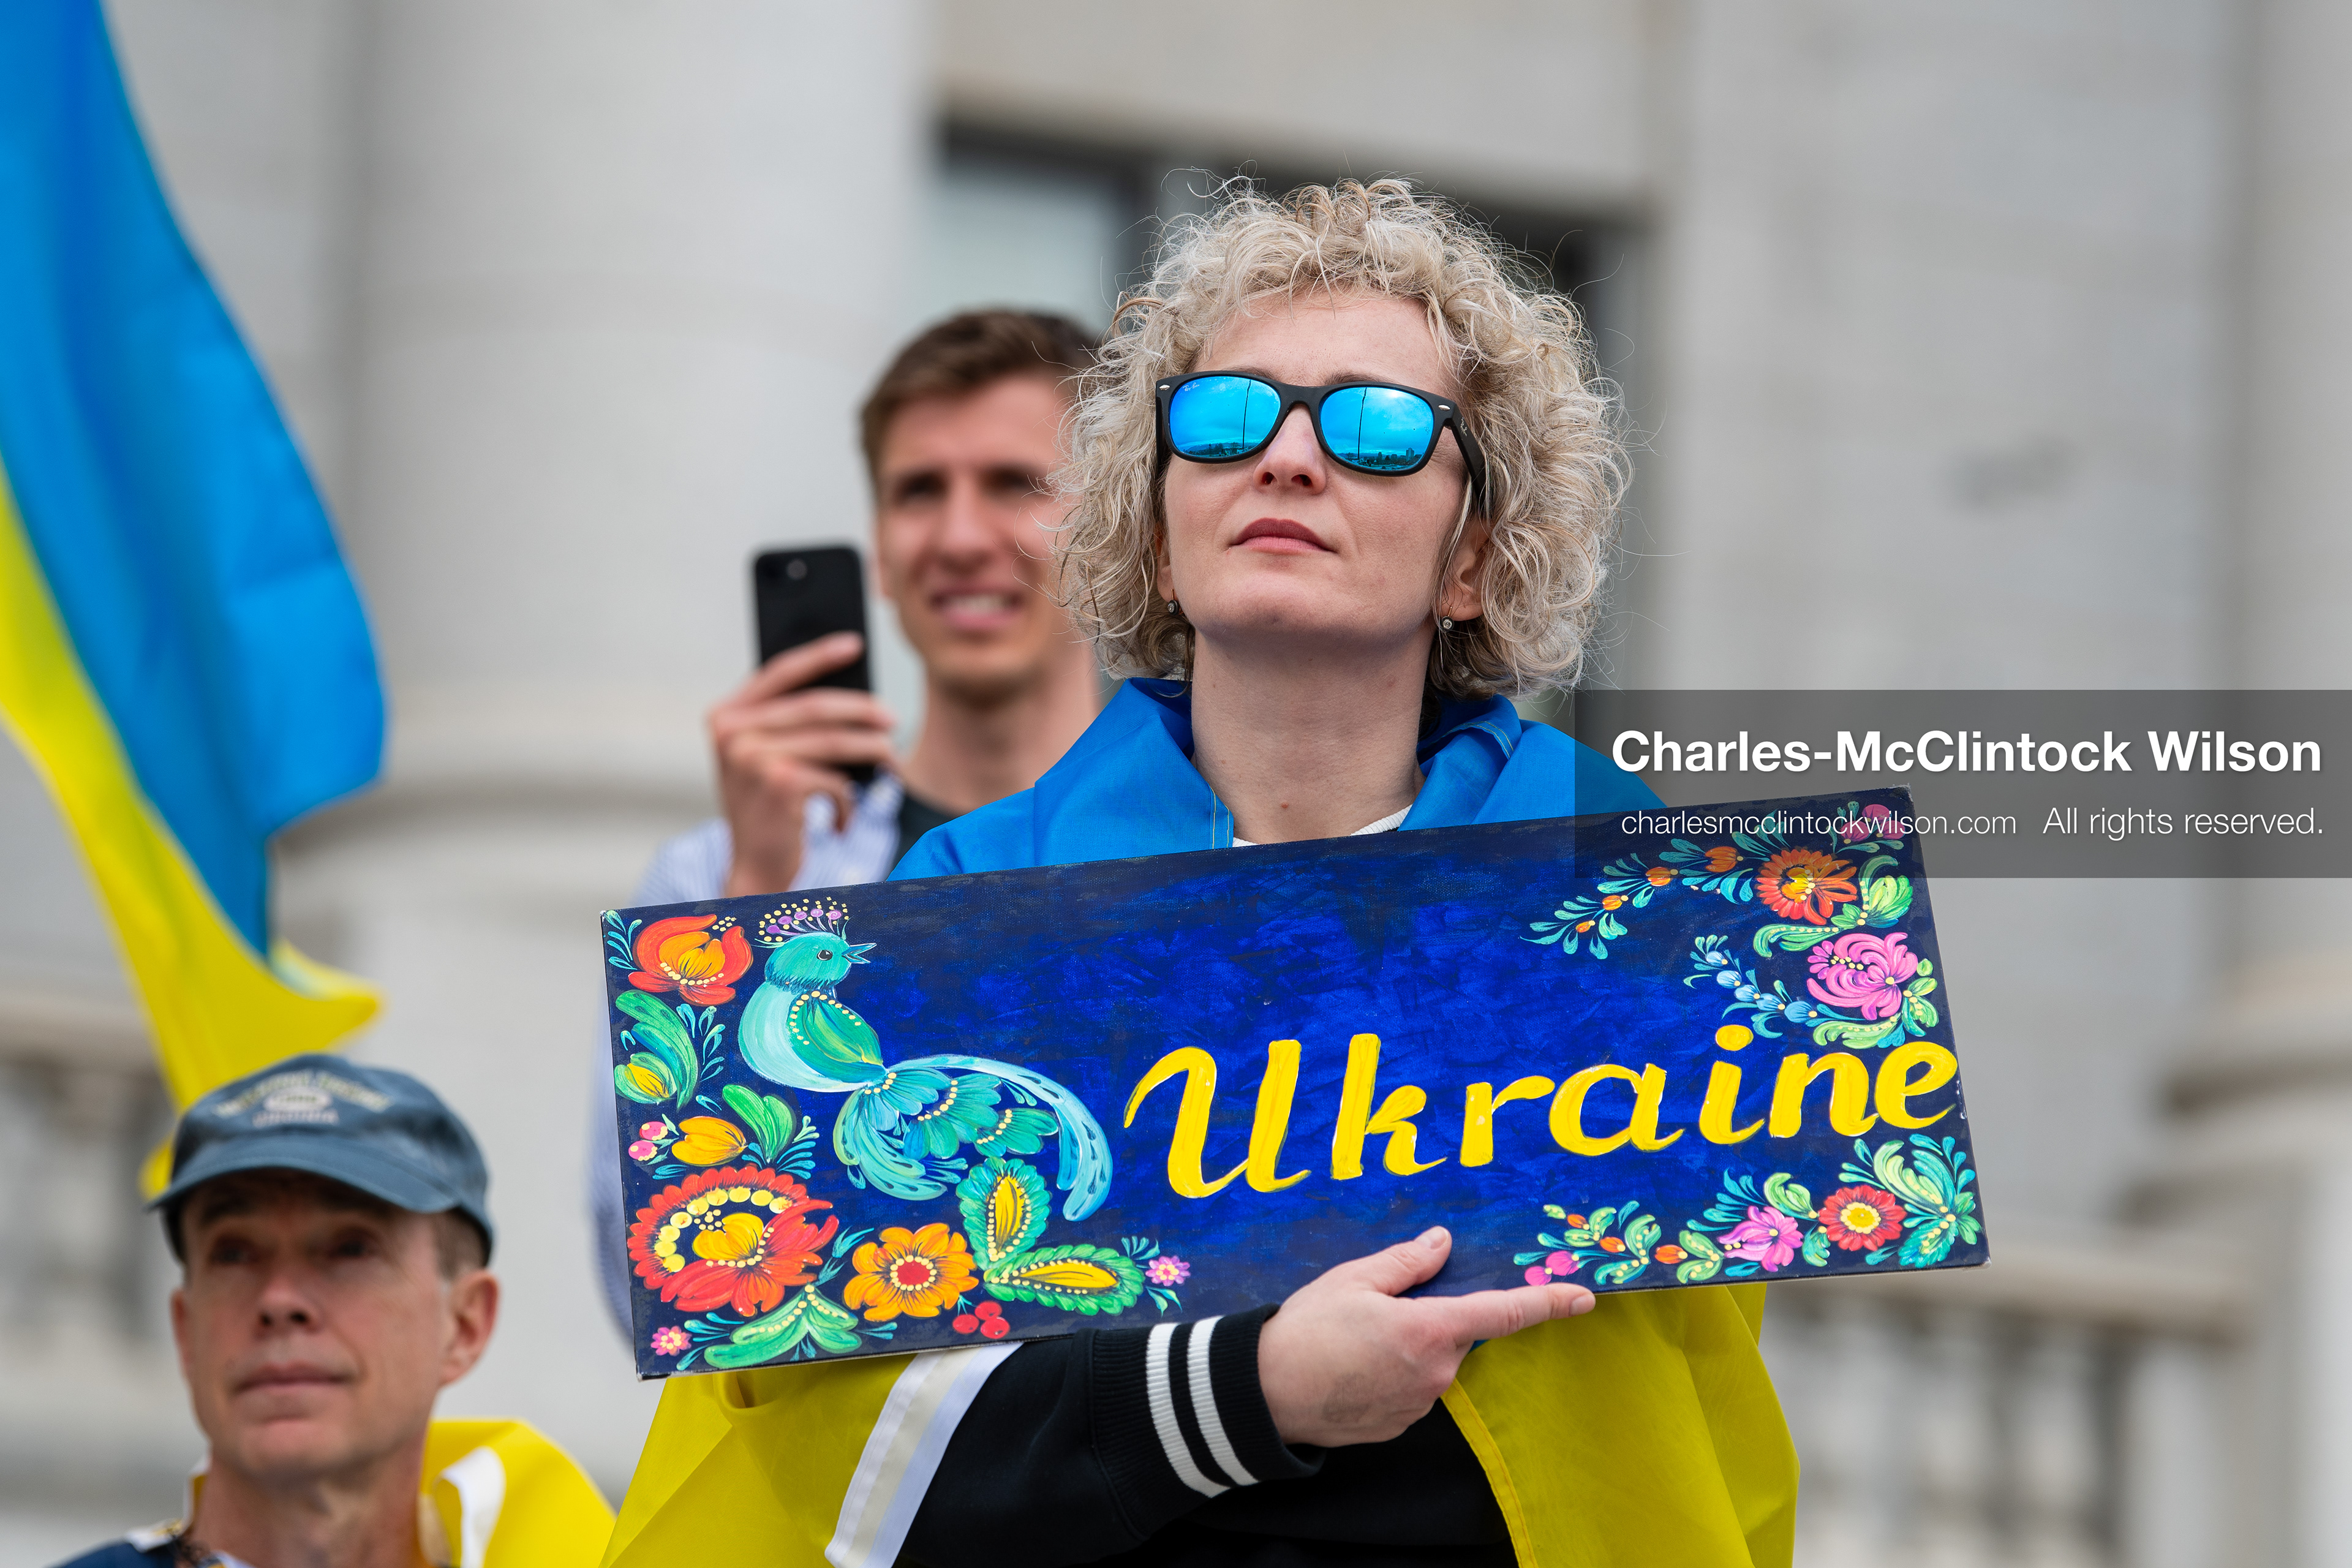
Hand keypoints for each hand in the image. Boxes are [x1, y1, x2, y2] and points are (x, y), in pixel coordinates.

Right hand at [708, 633, 897, 895]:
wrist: (754, 869)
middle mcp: (731, 733)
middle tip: (892, 720)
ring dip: (872, 751)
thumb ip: (790, 723)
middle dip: (862, 711)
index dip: (819, 655)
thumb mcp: (767, 758)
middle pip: (816, 706)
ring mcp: (752, 757)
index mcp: (724, 717)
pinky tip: (844, 819)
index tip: (855, 644)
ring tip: (890, 760)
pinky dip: (848, 801)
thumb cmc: (768, 810)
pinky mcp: (780, 783)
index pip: (779, 672)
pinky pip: (835, 779)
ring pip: (834, 741)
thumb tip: (853, 693)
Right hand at [1256, 1225, 1593, 1447]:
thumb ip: (1408, 1261)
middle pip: (1458, 1333)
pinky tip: (1354, 1363)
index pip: (1503, 1313)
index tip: (1584, 1297)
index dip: (1548, 1303)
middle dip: (1433, 1315)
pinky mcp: (1400, 1423)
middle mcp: (1436, 1373)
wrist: (1266, 1395)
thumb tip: (1443, 1241)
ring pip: (1434, 1361)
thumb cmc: (1306, 1330)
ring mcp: (1419, 1403)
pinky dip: (1394, 1371)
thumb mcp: (1355, 1279)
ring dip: (1410, 1344)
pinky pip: (1413, 1387)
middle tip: (1381, 1305)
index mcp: (1431, 1330)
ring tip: (1355, 1337)